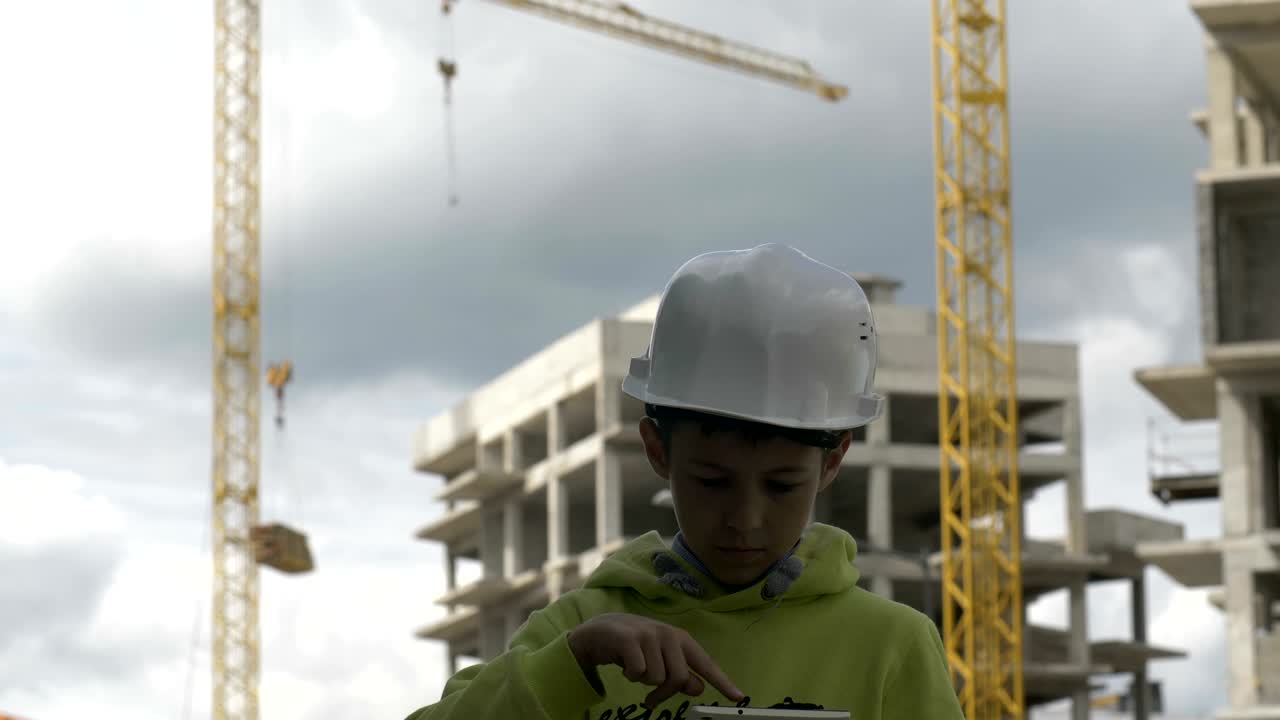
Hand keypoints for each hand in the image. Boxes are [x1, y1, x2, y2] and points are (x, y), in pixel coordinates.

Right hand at [568, 612, 745, 708]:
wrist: (598, 632)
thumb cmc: (634, 648)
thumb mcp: (659, 659)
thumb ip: (680, 673)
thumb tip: (698, 687)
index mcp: (680, 639)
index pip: (705, 663)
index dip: (722, 681)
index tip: (739, 697)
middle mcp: (668, 634)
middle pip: (678, 678)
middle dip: (663, 692)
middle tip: (650, 697)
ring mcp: (648, 635)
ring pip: (655, 678)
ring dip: (642, 681)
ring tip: (634, 668)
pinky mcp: (629, 639)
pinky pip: (637, 672)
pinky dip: (629, 675)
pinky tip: (623, 664)